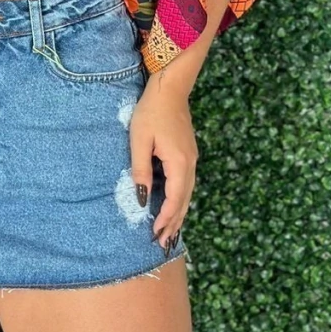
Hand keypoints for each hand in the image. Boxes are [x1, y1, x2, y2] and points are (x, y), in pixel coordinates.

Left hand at [128, 79, 197, 253]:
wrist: (170, 88)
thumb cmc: (151, 112)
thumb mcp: (139, 141)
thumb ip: (140, 170)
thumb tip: (142, 198)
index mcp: (179, 163)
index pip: (174, 199)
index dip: (165, 218)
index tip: (155, 233)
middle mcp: (190, 164)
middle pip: (184, 200)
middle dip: (174, 222)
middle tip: (163, 243)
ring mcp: (192, 159)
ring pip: (187, 193)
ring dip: (178, 213)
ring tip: (169, 231)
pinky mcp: (188, 154)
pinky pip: (186, 183)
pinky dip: (180, 199)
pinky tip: (173, 205)